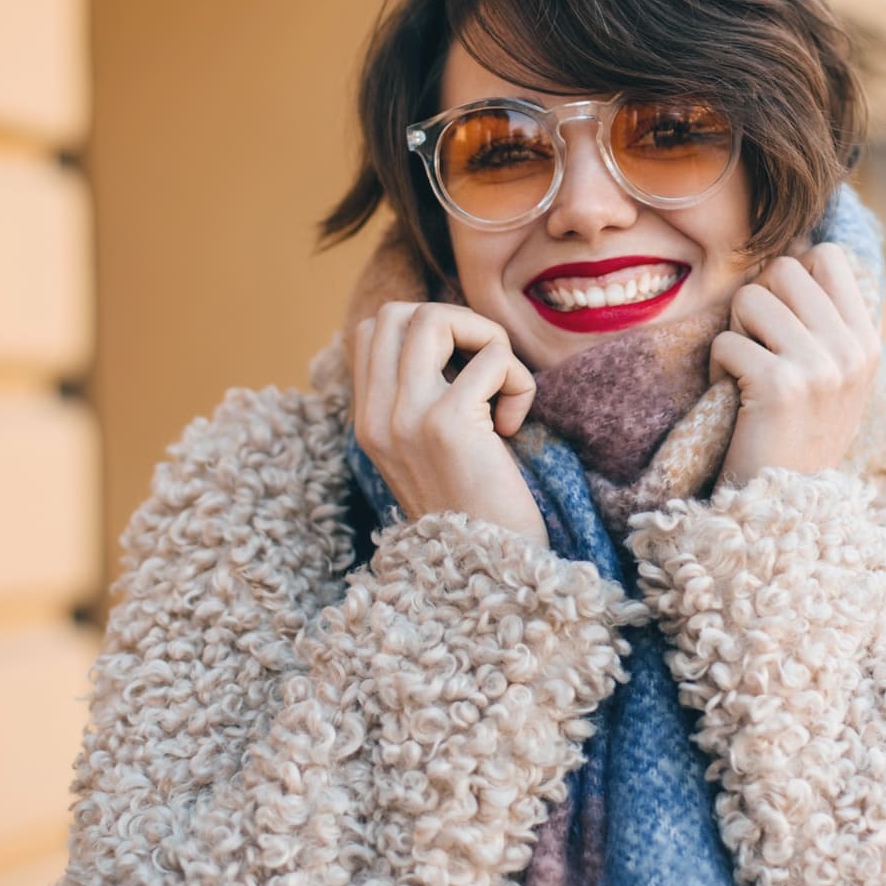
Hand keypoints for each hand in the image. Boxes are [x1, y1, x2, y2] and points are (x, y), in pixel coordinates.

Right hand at [351, 301, 548, 547]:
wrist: (487, 573)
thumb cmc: (476, 511)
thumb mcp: (431, 452)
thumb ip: (423, 401)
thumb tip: (453, 337)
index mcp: (368, 422)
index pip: (373, 330)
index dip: (426, 330)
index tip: (462, 373)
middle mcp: (376, 416)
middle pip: (398, 312)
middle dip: (456, 323)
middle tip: (486, 370)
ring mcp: (407, 418)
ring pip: (434, 318)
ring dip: (486, 340)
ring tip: (501, 390)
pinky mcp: (448, 424)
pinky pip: (492, 358)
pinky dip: (518, 381)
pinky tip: (513, 425)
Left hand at [709, 242, 880, 485]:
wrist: (786, 510)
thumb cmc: (795, 440)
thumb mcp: (833, 381)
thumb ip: (826, 325)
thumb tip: (796, 255)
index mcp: (867, 342)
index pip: (826, 256)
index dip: (789, 277)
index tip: (779, 320)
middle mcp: (852, 350)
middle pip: (784, 268)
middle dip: (756, 303)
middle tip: (755, 348)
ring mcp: (820, 367)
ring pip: (750, 298)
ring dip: (734, 334)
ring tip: (744, 374)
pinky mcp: (781, 386)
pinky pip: (726, 341)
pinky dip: (716, 368)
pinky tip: (732, 398)